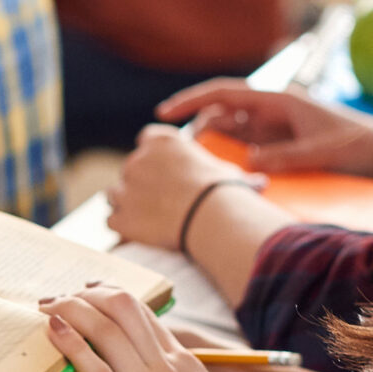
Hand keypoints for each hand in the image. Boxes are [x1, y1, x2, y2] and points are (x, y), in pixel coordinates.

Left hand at [40, 285, 310, 371]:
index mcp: (186, 363)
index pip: (144, 314)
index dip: (110, 298)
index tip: (87, 294)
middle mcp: (168, 366)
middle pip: (123, 308)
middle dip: (85, 295)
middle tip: (58, 298)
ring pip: (107, 329)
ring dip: (71, 310)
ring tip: (47, 307)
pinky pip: (97, 371)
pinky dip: (72, 345)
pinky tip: (53, 332)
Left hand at [106, 126, 256, 250]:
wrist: (210, 216)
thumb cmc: (224, 191)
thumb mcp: (229, 173)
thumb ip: (229, 174)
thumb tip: (260, 183)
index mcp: (162, 142)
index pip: (147, 138)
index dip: (153, 155)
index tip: (161, 168)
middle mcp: (138, 160)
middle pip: (130, 168)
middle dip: (141, 183)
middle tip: (161, 201)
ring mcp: (125, 188)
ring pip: (114, 194)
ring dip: (126, 203)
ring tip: (148, 217)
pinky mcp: (120, 217)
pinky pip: (112, 221)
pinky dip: (123, 227)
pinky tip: (141, 233)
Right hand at [156, 80, 372, 176]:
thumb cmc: (360, 147)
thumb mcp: (320, 153)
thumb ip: (283, 158)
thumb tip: (247, 163)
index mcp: (279, 100)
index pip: (224, 94)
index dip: (191, 100)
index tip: (164, 113)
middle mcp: (274, 110)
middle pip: (222, 112)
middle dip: (197, 128)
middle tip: (178, 154)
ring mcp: (277, 129)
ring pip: (232, 132)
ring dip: (213, 146)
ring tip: (195, 168)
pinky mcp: (283, 146)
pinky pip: (248, 149)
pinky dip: (232, 159)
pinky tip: (224, 177)